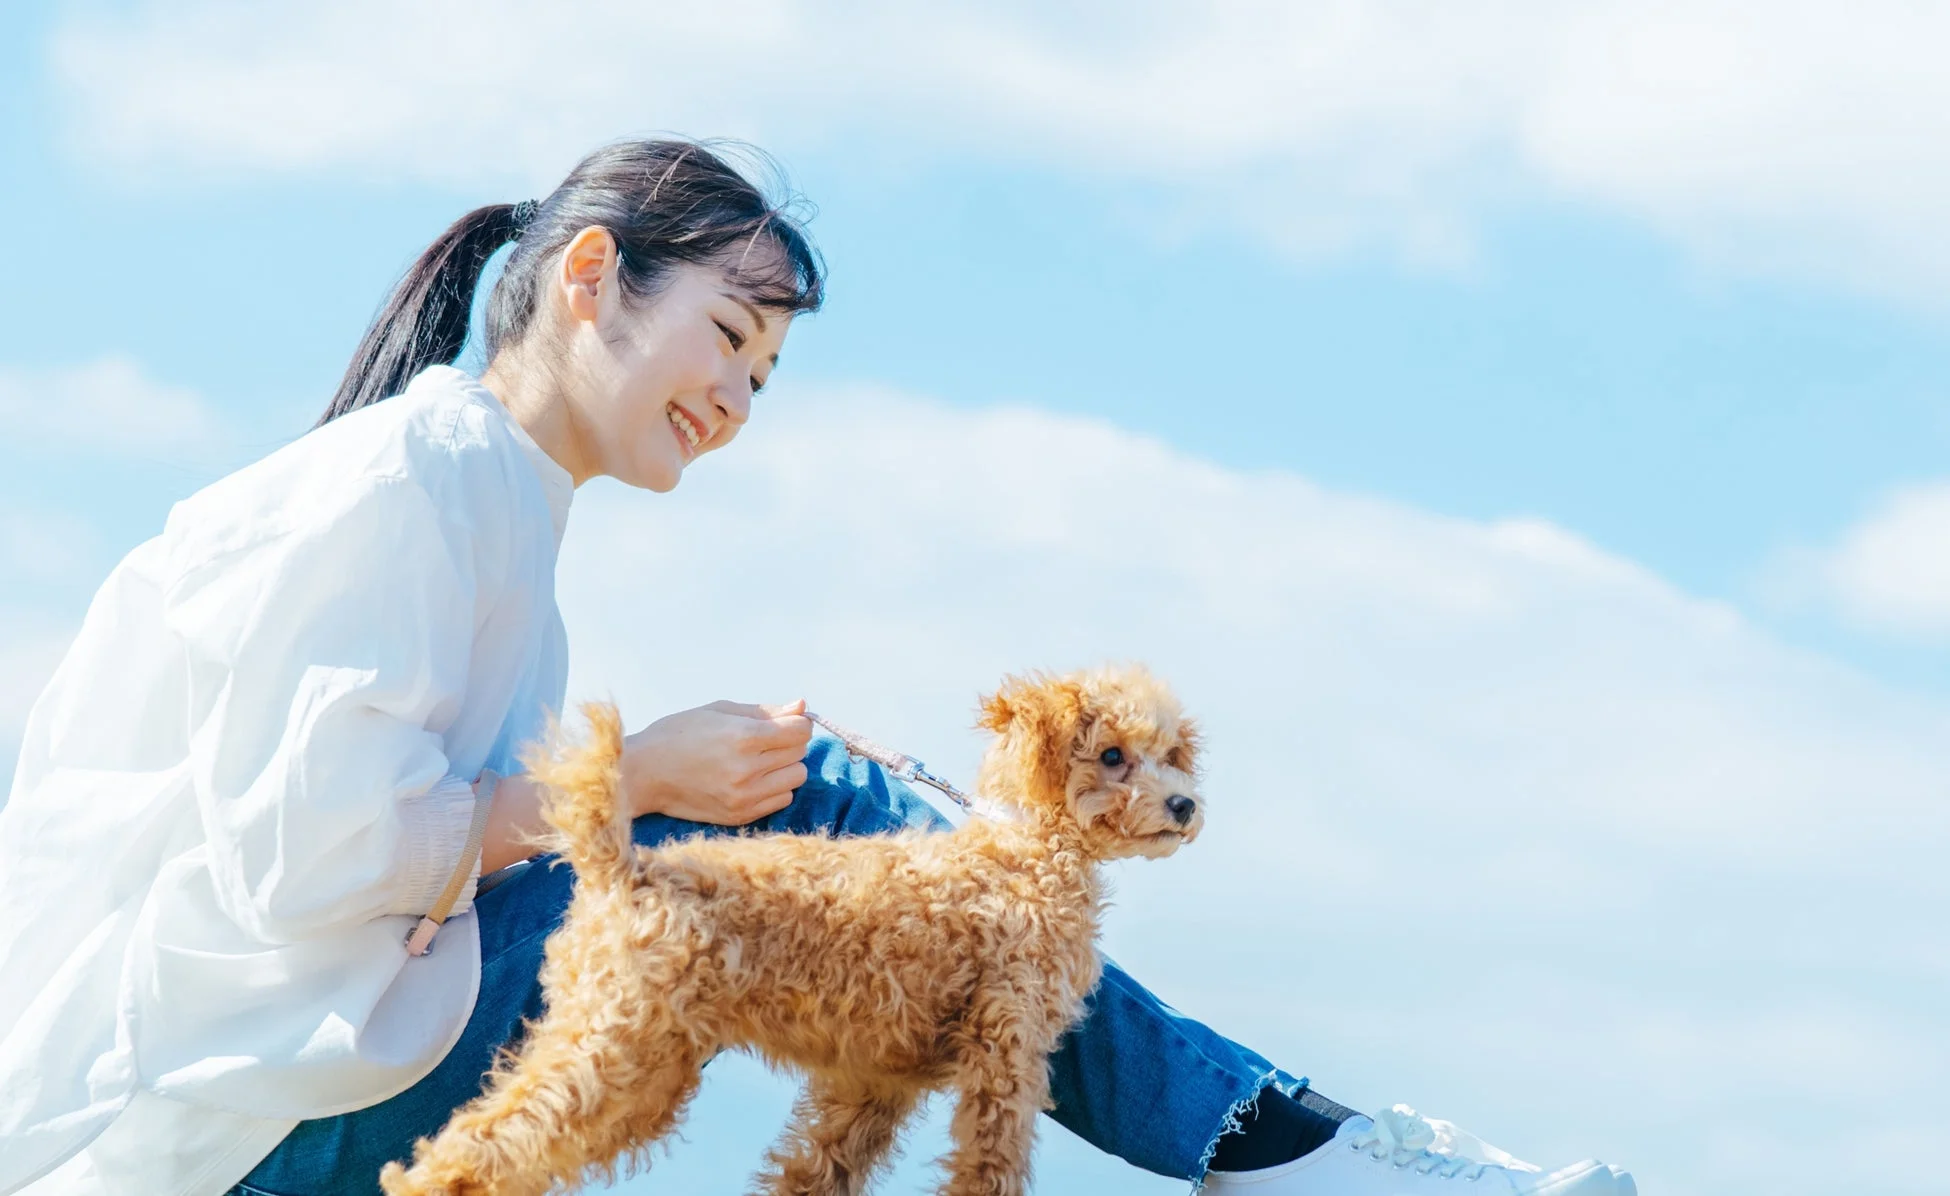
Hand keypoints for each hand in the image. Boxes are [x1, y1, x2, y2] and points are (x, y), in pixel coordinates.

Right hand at [621, 699, 812, 824]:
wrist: (644, 773)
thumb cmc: (679, 734)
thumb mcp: (720, 711)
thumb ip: (765, 711)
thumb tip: (802, 707)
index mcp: (743, 737)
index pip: (800, 730)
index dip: (796, 723)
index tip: (784, 723)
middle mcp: (747, 770)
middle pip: (800, 753)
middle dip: (788, 743)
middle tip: (763, 741)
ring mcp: (744, 797)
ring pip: (797, 777)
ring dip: (784, 767)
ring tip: (758, 761)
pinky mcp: (740, 816)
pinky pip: (782, 799)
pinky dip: (774, 788)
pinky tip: (750, 780)